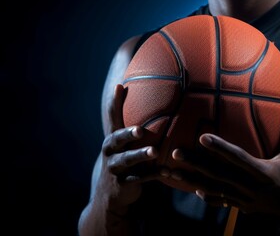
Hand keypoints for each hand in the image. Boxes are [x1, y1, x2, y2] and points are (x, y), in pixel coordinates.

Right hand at [96, 84, 163, 212]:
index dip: (115, 102)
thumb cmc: (126, 162)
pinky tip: (169, 172)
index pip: (112, 116)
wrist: (112, 194)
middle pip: (117, 139)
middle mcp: (111, 151)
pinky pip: (140, 178)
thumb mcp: (126, 146)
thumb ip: (137, 129)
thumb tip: (161, 103)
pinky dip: (155, 175)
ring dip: (141, 155)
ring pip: (127, 160)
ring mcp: (115, 168)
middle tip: (140, 129)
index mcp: (113, 138)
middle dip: (128, 133)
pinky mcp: (123, 183)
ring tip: (155, 152)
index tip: (120, 86)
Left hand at [169, 98, 279, 220]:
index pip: (237, 157)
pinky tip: (195, 190)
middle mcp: (250, 186)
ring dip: (192, 181)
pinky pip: (221, 201)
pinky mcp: (243, 206)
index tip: (201, 137)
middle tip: (175, 153)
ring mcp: (244, 198)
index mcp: (262, 171)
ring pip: (214, 189)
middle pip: (217, 174)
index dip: (219, 148)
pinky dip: (208, 196)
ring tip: (172, 174)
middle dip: (195, 164)